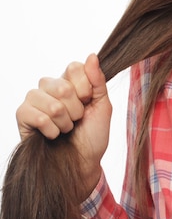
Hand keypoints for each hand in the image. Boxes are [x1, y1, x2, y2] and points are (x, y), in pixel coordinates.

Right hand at [16, 53, 111, 196]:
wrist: (83, 162)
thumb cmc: (93, 134)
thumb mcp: (103, 105)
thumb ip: (98, 80)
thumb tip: (92, 55)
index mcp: (70, 81)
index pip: (75, 67)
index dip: (86, 88)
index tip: (89, 102)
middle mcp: (50, 86)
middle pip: (63, 85)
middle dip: (76, 109)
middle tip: (77, 119)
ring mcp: (35, 100)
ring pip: (51, 103)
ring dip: (64, 121)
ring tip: (66, 128)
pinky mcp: (22, 116)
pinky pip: (36, 116)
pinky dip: (51, 130)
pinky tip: (53, 135)